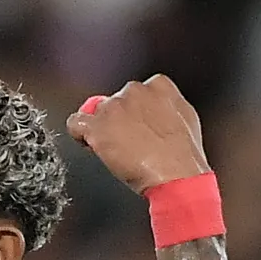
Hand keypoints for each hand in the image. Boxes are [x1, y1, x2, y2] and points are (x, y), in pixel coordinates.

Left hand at [67, 76, 210, 194]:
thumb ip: (166, 108)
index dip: (133, 113)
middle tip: (128, 144)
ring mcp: (114, 107)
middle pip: (115, 103)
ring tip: (115, 151)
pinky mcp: (98, 126)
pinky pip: (75, 123)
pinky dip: (78, 134)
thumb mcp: (184, 119)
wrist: (176, 174)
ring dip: (102, 130)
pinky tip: (89, 144)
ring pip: (97, 114)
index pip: (135, 94)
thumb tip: (157, 112)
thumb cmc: (183, 155)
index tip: (137, 130)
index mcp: (159, 85)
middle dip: (118, 121)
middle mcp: (134, 91)